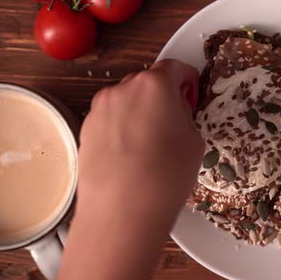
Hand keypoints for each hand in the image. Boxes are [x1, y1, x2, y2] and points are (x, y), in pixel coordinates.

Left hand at [78, 58, 203, 223]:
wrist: (122, 211)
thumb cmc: (165, 176)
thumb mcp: (194, 142)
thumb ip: (185, 116)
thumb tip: (177, 115)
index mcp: (155, 84)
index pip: (175, 68)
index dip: (188, 81)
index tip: (191, 97)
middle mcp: (123, 89)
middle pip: (148, 83)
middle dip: (162, 98)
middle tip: (174, 125)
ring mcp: (100, 109)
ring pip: (127, 102)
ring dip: (140, 114)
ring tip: (151, 147)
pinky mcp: (86, 130)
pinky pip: (111, 121)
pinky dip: (122, 130)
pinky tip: (132, 158)